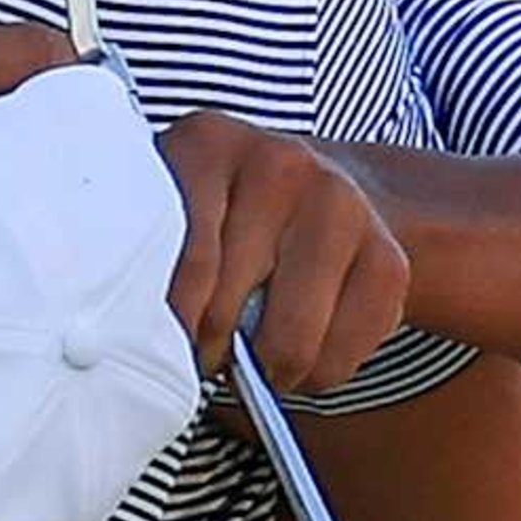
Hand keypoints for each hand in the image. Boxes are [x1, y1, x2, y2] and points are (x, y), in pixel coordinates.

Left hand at [159, 112, 411, 394]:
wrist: (323, 186)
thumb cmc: (224, 217)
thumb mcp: (174, 207)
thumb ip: (150, 252)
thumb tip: (131, 339)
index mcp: (209, 145)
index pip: (185, 259)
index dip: (171, 321)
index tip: (163, 345)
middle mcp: (280, 164)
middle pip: (228, 306)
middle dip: (211, 350)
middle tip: (205, 351)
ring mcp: (342, 206)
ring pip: (289, 341)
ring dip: (266, 371)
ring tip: (251, 355)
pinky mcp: (389, 258)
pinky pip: (339, 357)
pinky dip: (315, 375)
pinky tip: (301, 345)